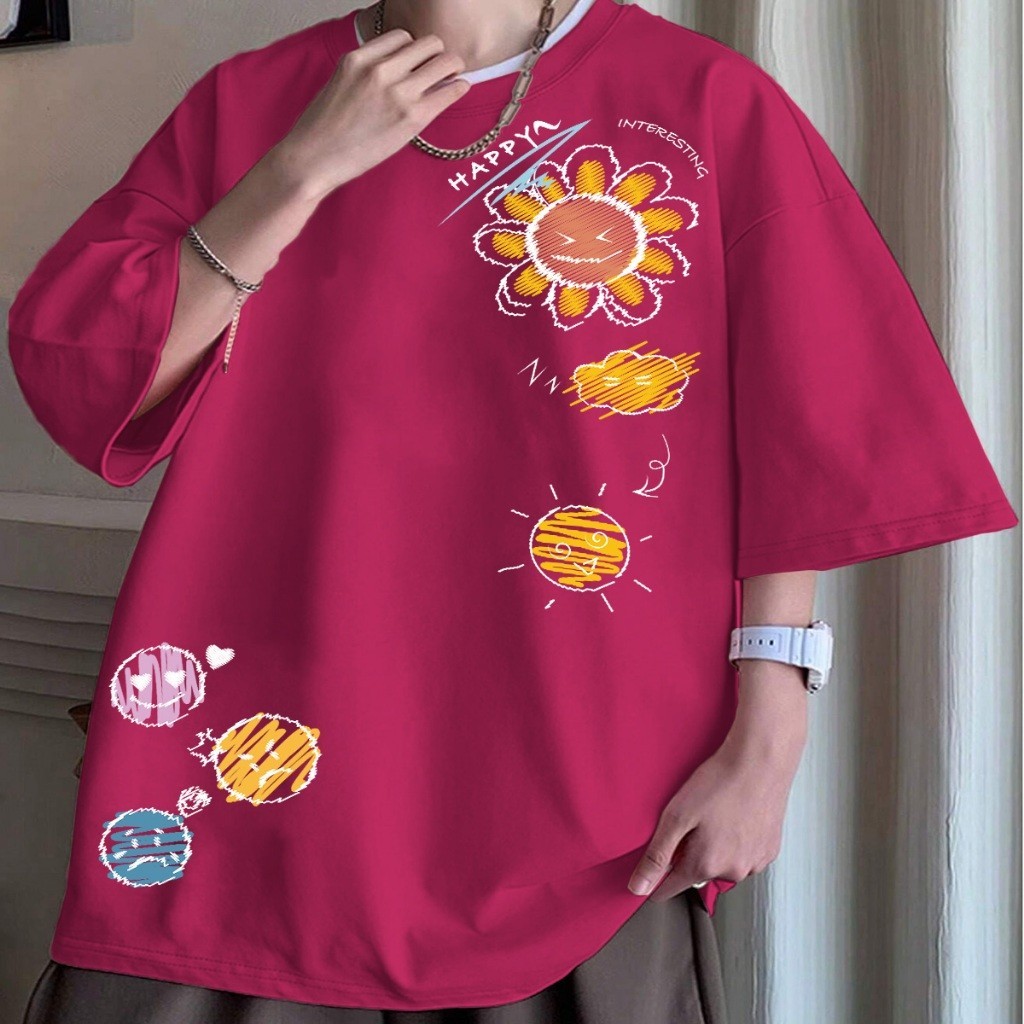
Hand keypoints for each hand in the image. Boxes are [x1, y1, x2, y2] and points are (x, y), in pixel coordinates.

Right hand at [272, 27, 470, 200]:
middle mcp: (380, 69)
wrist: (313, 159)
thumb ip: (366, 73)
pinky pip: (449, 91)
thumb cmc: (321, 130)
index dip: (415, 50)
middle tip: (442, 68)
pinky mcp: (412, 117)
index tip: (419, 62)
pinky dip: (459, 87)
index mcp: (359, 57)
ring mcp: (397, 92)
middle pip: (428, 44)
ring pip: (444, 62)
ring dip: (453, 67)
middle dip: (437, 54)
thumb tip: (394, 74)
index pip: (402, 37)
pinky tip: (460, 89)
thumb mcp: (339, 84)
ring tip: (455, 76)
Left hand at [627, 661, 807, 900]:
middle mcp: (733, 872)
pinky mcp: (770, 850)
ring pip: (724, 865)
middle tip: (691, 821)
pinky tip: (736, 818)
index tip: (652, 870)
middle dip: (689, 855)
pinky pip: (745, 856)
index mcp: (706, 865)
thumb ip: (656, 855)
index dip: (657, 879)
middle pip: (698, 873)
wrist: (761, 762)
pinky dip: (738, 843)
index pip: (671, 888)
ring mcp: (755, 863)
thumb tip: (638, 888)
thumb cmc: (719, 783)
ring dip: (716, 851)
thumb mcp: (677, 816)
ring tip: (716, 816)